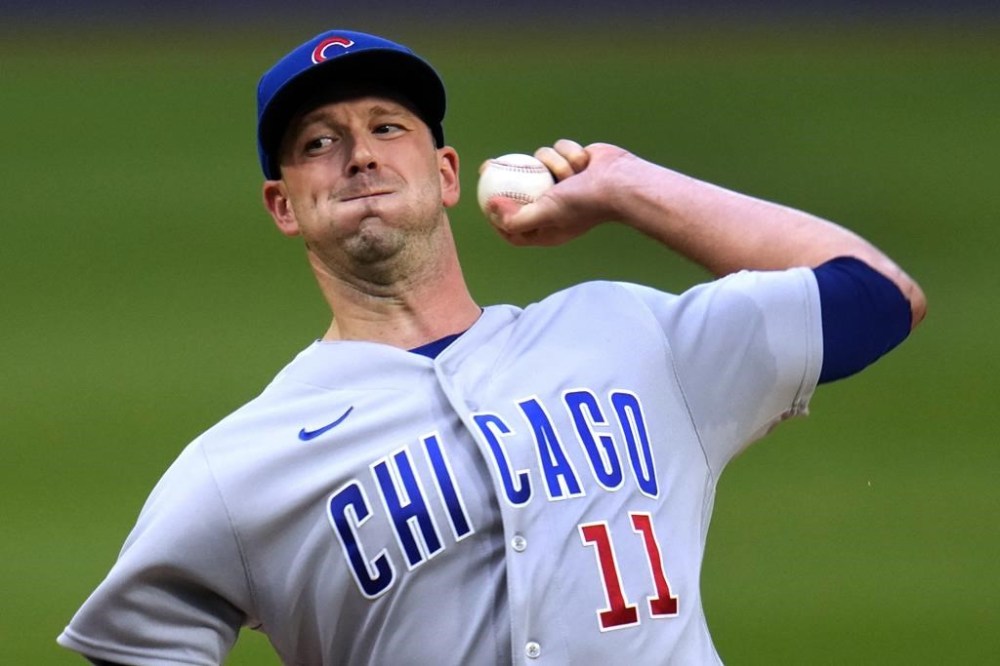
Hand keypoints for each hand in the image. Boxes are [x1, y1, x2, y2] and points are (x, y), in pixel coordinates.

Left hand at [482, 140, 630, 246]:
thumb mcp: (544, 214)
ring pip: (538, 162)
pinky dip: (569, 154)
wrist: (620, 183)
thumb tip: (490, 209)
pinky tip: (583, 161)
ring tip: (571, 173)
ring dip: (554, 163)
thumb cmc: (584, 203)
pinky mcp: (572, 162)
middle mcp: (553, 207)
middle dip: (505, 178)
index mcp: (546, 228)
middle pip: (519, 192)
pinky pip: (557, 150)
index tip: (484, 200)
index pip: (513, 228)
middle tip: (488, 166)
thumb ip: (515, 218)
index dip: (496, 217)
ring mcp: (562, 183)